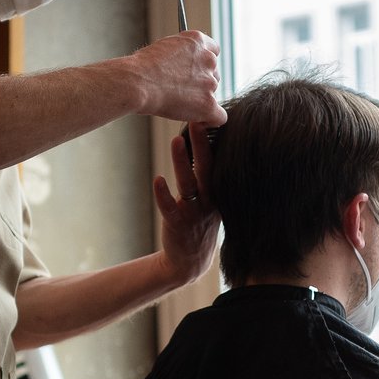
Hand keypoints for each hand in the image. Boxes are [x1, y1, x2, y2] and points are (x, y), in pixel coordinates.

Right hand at [129, 32, 223, 124]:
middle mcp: (208, 59)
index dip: (202, 64)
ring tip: (177, 104)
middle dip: (200, 84)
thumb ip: (180, 55)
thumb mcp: (163, 49)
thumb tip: (183, 69)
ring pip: (212, 95)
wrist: (136, 82)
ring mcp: (210, 82)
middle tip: (181, 92)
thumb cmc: (140, 68)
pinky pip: (219, 117)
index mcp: (197, 41)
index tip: (193, 72)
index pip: (213, 51)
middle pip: (213, 75)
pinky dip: (209, 121)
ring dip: (200, 101)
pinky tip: (195, 122)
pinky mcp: (208, 104)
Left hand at [152, 122, 219, 286]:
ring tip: (176, 140)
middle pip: (208, 168)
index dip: (216, 141)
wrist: (190, 261)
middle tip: (198, 120)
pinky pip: (170, 207)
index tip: (212, 117)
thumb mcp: (212, 201)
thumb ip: (210, 177)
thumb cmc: (200, 223)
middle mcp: (210, 201)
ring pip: (189, 184)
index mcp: (219, 193)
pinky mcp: (177, 224)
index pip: (219, 162)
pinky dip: (164, 194)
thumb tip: (204, 144)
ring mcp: (194, 213)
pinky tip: (158, 179)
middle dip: (203, 144)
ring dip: (183, 161)